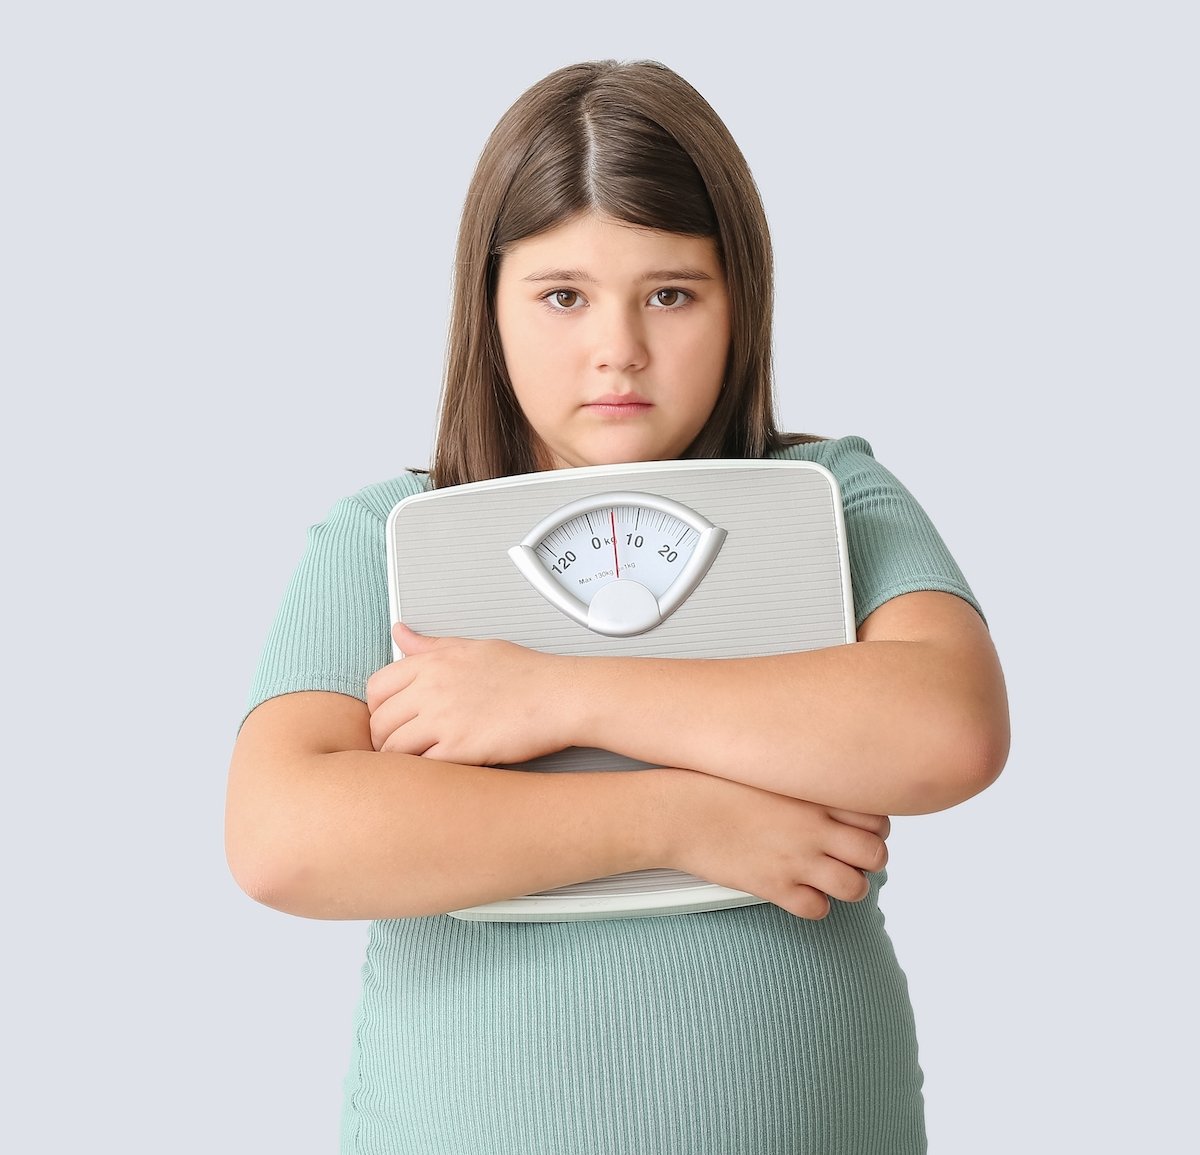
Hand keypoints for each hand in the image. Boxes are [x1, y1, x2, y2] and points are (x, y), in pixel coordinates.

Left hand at [366, 623, 574, 764]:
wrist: (561, 697)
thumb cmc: (526, 673)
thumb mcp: (474, 647)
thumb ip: (431, 646)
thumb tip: (399, 632)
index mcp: (433, 661)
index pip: (376, 687)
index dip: (378, 708)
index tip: (392, 719)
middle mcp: (432, 688)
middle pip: (379, 722)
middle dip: (384, 739)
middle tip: (402, 746)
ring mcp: (444, 719)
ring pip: (392, 749)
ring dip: (400, 760)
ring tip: (418, 762)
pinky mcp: (460, 748)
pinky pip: (419, 767)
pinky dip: (422, 774)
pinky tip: (438, 771)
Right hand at [658, 769, 889, 919]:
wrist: (676, 812)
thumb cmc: (713, 784)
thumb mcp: (765, 768)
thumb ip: (799, 778)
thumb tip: (820, 784)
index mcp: (812, 794)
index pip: (877, 816)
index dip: (875, 826)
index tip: (858, 827)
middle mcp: (812, 828)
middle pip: (875, 854)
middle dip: (869, 859)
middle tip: (850, 856)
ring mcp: (796, 859)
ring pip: (855, 887)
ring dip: (849, 886)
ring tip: (830, 879)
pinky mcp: (774, 886)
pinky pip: (817, 910)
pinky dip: (815, 905)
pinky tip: (799, 892)